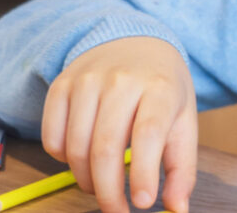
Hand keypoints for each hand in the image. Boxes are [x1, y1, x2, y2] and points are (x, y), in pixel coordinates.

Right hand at [41, 37, 197, 212]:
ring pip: (76, 147)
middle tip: (117, 211)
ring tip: (102, 186)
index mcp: (160, 87)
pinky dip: (63, 160)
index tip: (142, 203)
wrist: (133, 41)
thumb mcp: (184, 120)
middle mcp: (121, 80)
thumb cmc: (162, 89)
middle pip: (105, 147)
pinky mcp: (60, 85)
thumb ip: (183, 167)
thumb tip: (177, 209)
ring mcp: (86, 80)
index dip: (143, 172)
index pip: (148, 134)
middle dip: (109, 191)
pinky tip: (82, 159)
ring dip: (86, 180)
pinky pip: (52, 137)